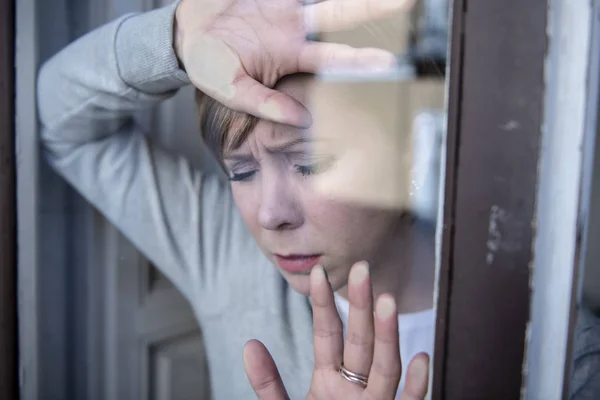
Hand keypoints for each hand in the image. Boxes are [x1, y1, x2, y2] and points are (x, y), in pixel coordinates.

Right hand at [174, 0, 414, 127]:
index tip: (389, 63)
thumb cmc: (211, 65)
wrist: (187, 33)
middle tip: (411, 2)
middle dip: (374, 6)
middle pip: (341, 14)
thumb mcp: (232, 91)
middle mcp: (296, 27)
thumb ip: (265, 104)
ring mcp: (284, 3)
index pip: (333, 59)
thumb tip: (302, 119)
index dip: (359, 62)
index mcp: (290, 55)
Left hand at [243, 262, 429, 399]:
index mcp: (329, 380)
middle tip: (361, 269)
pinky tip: (420, 358)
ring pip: (384, 368)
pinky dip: (414, 385)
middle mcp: (356, 388)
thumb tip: (250, 344)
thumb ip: (267, 384)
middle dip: (360, 307)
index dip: (324, 304)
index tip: (318, 273)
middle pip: (361, 342)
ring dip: (387, 336)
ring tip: (386, 303)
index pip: (328, 334)